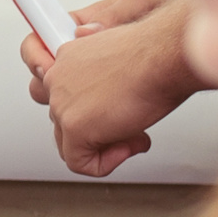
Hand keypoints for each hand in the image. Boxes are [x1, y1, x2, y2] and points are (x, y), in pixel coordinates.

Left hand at [18, 0, 201, 179]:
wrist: (162, 55)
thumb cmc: (152, 52)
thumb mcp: (117, 59)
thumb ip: (100, 78)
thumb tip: (107, 96)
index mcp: (65, 58)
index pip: (54, 92)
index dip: (82, 108)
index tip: (105, 110)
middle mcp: (57, 79)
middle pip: (63, 120)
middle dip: (97, 130)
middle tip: (127, 125)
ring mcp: (62, 103)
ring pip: (69, 143)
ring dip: (103, 146)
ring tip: (132, 134)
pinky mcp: (74, 126)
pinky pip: (79, 163)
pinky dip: (105, 164)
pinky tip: (128, 146)